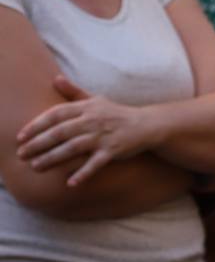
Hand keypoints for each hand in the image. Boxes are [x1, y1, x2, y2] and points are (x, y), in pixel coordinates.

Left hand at [16, 76, 158, 184]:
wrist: (146, 124)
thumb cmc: (116, 113)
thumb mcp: (95, 100)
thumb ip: (73, 92)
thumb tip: (55, 79)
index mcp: (87, 107)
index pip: (56, 114)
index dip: (37, 125)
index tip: (21, 136)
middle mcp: (93, 120)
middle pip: (61, 132)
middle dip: (39, 144)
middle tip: (21, 154)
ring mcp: (104, 136)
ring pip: (73, 148)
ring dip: (53, 158)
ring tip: (36, 166)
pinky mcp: (114, 150)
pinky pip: (96, 163)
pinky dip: (84, 173)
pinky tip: (70, 183)